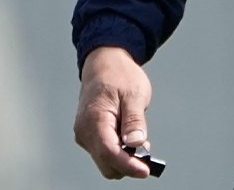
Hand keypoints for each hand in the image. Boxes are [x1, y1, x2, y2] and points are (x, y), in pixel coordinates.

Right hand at [74, 46, 154, 178]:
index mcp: (94, 119)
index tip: (145, 171)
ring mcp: (84, 135)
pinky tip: (130, 138)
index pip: (109, 152)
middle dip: (128, 163)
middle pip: (106, 163)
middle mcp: (84, 131)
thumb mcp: (134, 93)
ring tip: (140, 139)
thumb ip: (134, 120)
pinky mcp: (89, 135)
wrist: (104, 63)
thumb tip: (136, 143)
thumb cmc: (119, 75)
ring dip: (124, 157)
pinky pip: (104, 152)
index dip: (128, 165)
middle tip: (148, 151)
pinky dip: (119, 151)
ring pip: (105, 160)